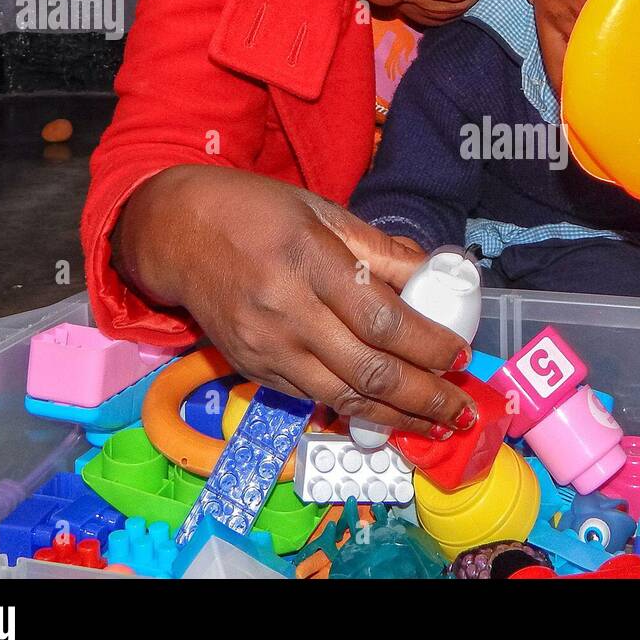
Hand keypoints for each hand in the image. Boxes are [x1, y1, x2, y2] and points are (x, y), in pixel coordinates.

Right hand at [113, 165, 473, 435]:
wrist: (177, 232)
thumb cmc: (258, 213)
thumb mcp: (324, 213)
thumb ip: (382, 251)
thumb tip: (436, 276)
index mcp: (310, 261)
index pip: (383, 321)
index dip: (429, 346)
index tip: (461, 356)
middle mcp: (286, 311)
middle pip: (369, 369)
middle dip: (425, 398)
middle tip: (461, 410)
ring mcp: (266, 347)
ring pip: (342, 397)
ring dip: (397, 418)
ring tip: (437, 426)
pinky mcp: (253, 369)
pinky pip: (313, 399)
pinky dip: (356, 411)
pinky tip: (388, 417)